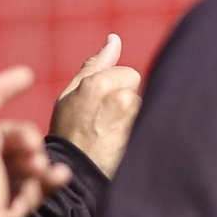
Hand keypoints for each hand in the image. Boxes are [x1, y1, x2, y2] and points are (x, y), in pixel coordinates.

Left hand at [0, 55, 73, 216]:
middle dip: (26, 139)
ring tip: (47, 174)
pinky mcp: (2, 207)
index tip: (28, 75)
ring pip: (21, 160)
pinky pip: (28, 184)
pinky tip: (57, 181)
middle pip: (5, 135)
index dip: (0, 86)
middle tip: (35, 151)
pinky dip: (43, 181)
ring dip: (38, 163)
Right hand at [51, 34, 142, 178]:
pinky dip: (137, 132)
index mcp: (98, 85)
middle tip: (104, 120)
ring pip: (141, 109)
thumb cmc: (69, 133)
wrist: (78, 177)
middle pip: (137, 91)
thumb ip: (95, 65)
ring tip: (111, 135)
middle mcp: (122, 99)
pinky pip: (147, 125)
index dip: (113, 88)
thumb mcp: (71, 95)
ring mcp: (135, 121)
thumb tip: (114, 39)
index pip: (128, 74)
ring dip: (130, 118)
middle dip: (124, 100)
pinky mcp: (145, 137)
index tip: (99, 104)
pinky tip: (121, 144)